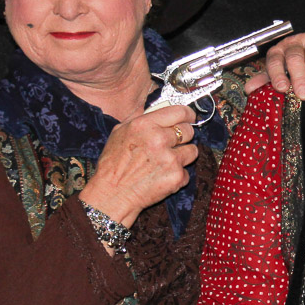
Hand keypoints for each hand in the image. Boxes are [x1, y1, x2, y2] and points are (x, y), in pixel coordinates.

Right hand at [80, 104, 197, 227]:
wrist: (112, 195)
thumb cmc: (113, 165)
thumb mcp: (119, 132)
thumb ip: (140, 119)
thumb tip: (158, 109)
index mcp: (145, 125)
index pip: (179, 111)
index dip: (187, 114)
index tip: (189, 117)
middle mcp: (159, 139)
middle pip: (189, 131)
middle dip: (183, 137)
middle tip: (172, 144)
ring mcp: (170, 159)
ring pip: (192, 151)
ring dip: (183, 156)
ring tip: (165, 162)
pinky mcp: (177, 176)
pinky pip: (187, 172)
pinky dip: (177, 175)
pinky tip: (162, 177)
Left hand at [244, 31, 304, 99]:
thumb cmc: (290, 62)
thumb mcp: (277, 70)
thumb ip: (266, 79)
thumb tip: (248, 89)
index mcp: (277, 52)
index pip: (275, 61)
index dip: (278, 74)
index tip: (282, 88)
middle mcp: (292, 45)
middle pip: (295, 59)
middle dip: (299, 77)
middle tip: (303, 95)